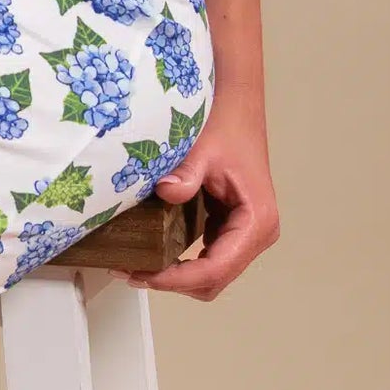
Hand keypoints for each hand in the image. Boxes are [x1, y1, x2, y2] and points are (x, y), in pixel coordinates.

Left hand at [133, 99, 278, 300]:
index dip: (176, 279)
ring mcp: (247, 235)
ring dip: (175, 278)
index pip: (214, 270)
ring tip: (138, 267)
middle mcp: (258, 233)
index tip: (144, 274)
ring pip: (209, 278)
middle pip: (212, 281)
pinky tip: (155, 257)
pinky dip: (181, 265)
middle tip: (132, 273)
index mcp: (256, 220)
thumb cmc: (226, 124)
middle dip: (172, 283)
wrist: (236, 106)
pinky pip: (207, 261)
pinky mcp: (232, 231)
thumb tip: (167, 191)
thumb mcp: (203, 150)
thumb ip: (187, 174)